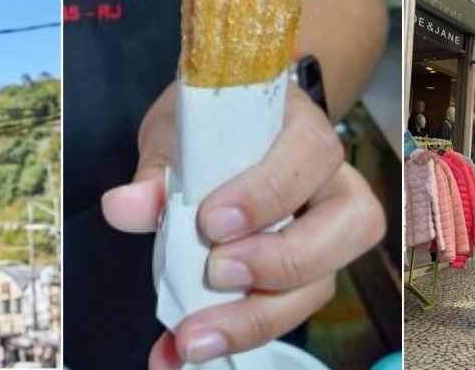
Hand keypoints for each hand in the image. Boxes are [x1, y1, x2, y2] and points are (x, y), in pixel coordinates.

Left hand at [101, 82, 385, 367]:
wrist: (224, 135)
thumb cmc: (212, 126)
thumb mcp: (178, 131)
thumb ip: (157, 169)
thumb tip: (126, 207)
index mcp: (304, 133)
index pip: (308, 157)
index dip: (266, 194)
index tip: (211, 222)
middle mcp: (332, 184)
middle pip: (348, 226)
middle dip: (280, 261)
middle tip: (216, 273)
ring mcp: (326, 236)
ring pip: (320, 284)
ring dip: (255, 320)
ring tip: (191, 339)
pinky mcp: (303, 278)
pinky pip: (282, 313)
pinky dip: (229, 339)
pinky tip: (175, 354)